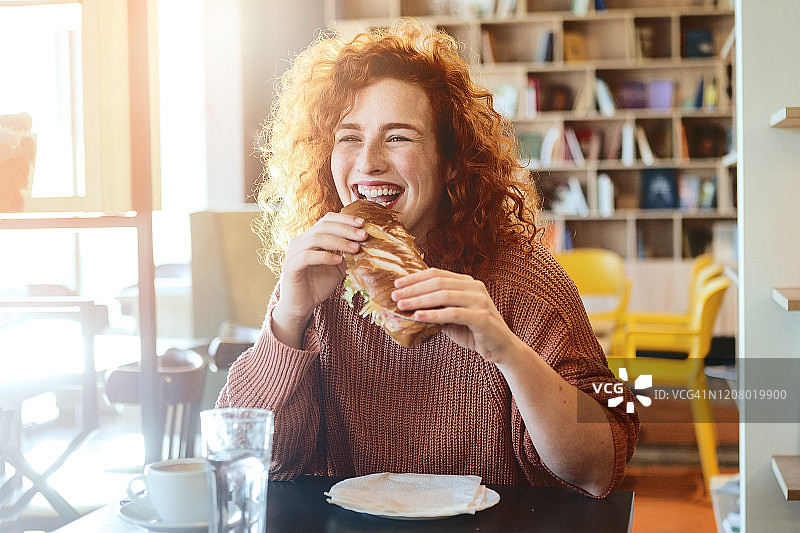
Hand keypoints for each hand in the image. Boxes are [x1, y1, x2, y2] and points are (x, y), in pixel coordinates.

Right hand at [272, 212, 365, 345]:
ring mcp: (293, 253)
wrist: (302, 305)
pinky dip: (324, 257)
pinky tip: (338, 261)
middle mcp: (300, 241)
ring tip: (355, 248)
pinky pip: (307, 257)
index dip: (345, 219)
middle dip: (346, 229)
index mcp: (311, 237)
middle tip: (363, 235)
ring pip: (316, 238)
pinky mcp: (290, 267)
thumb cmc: (319, 285)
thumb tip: (367, 244)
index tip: (363, 223)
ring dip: (338, 242)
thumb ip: (348, 254)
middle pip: (323, 226)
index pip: (327, 220)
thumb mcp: (338, 267)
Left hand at [391, 268, 519, 363]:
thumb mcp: (452, 317)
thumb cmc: (474, 332)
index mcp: (468, 283)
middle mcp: (475, 287)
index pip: (437, 274)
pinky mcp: (482, 318)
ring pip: (444, 295)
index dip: (416, 278)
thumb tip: (408, 305)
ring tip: (401, 305)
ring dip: (420, 300)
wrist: (501, 349)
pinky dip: (433, 314)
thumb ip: (436, 309)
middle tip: (394, 295)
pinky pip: (453, 313)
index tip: (397, 284)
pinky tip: (418, 317)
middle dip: (413, 288)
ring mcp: (480, 301)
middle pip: (438, 283)